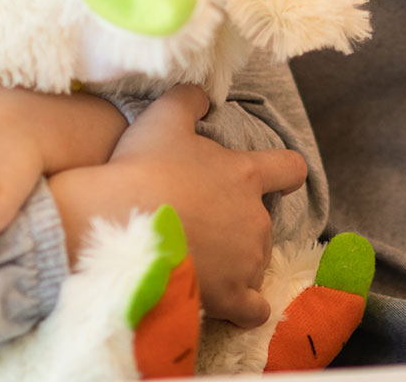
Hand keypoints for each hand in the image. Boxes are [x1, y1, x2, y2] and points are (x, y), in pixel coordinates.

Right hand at [48, 85, 309, 328]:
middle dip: (239, 223)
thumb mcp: (163, 117)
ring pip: (254, 262)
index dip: (285, 174)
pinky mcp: (230, 297)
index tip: (279, 180)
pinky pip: (253, 309)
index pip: (290, 169)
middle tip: (202, 223)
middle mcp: (255, 219)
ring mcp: (246, 261)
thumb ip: (190, 100)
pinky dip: (246, 308)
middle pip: (262, 222)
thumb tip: (206, 97)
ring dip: (235, 262)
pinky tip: (229, 306)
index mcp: (246, 175)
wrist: (116, 228)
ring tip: (198, 261)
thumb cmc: (141, 169)